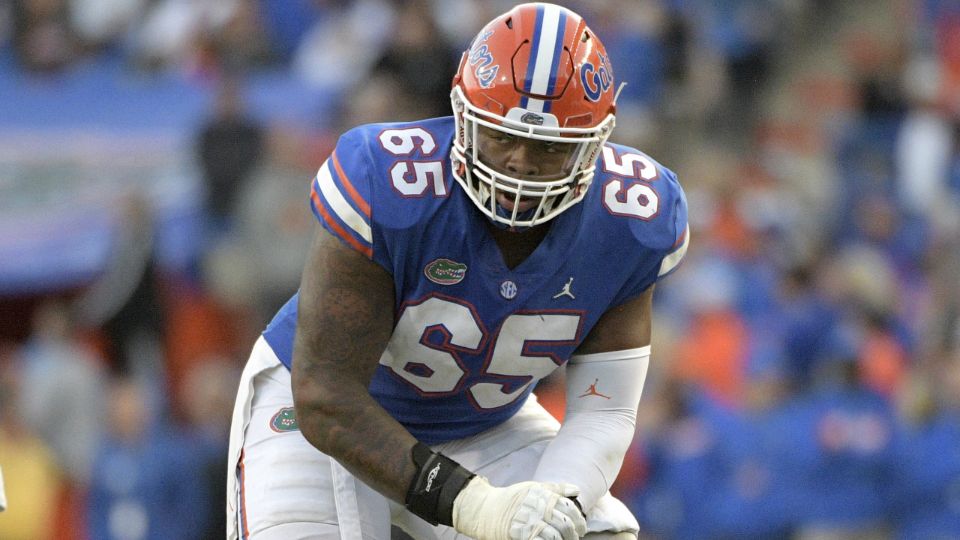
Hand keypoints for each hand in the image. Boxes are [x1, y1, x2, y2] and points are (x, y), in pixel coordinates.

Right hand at [452, 476, 586, 539]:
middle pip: (564, 523)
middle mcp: (538, 508)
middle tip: (575, 537)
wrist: (487, 509)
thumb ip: (555, 489)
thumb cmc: (512, 498)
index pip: (568, 507)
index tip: (581, 527)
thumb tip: (576, 490)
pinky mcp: (522, 535)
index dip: (579, 519)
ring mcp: (530, 523)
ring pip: (556, 536)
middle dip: (574, 533)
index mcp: (543, 496)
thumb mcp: (533, 488)